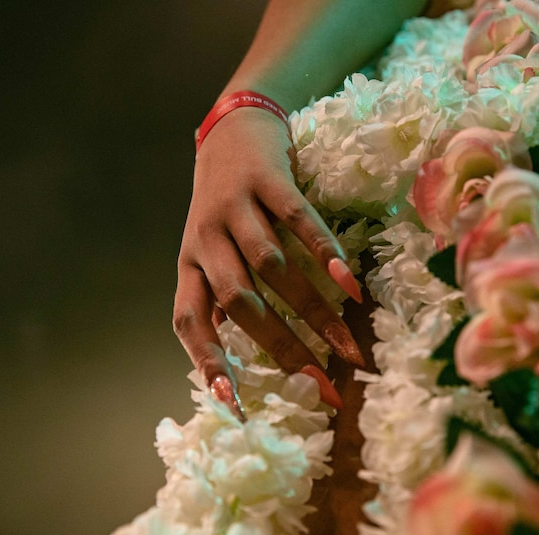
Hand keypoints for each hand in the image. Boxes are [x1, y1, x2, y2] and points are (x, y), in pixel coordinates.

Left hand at [173, 107, 363, 416]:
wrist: (232, 127)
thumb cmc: (224, 202)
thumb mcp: (210, 249)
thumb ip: (219, 294)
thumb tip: (233, 357)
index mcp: (190, 263)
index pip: (187, 319)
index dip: (207, 360)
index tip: (234, 402)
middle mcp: (206, 239)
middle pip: (241, 302)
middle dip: (283, 349)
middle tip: (322, 386)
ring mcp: (235, 207)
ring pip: (273, 268)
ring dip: (314, 312)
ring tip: (349, 348)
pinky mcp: (266, 179)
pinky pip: (296, 221)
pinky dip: (325, 253)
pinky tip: (351, 284)